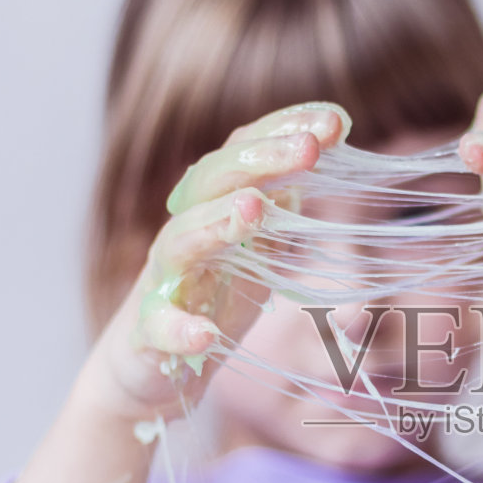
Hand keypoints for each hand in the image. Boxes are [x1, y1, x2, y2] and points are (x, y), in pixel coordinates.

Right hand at [80, 103, 348, 422]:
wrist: (150, 361)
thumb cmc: (211, 294)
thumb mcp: (257, 247)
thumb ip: (282, 208)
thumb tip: (320, 159)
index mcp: (214, 205)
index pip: (242, 152)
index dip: (284, 131)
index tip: (335, 121)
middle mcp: (185, 230)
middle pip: (213, 181)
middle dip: (261, 160)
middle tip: (310, 148)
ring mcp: (163, 279)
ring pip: (180, 239)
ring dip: (217, 222)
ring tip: (255, 209)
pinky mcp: (147, 330)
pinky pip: (158, 325)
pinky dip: (178, 329)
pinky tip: (204, 336)